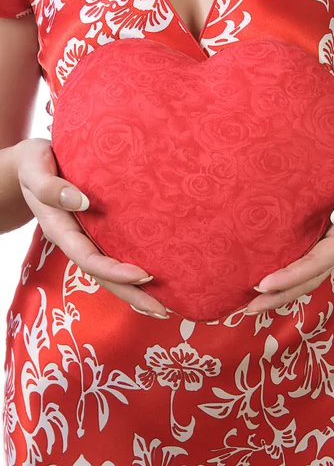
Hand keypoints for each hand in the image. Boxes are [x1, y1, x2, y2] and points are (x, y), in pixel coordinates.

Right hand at [13, 137, 168, 318]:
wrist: (30, 163)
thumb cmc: (34, 162)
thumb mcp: (35, 169)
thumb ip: (50, 187)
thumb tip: (83, 202)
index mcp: (59, 228)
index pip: (88, 257)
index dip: (114, 271)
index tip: (143, 275)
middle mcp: (74, 238)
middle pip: (102, 275)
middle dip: (131, 294)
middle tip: (162, 310)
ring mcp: (84, 236)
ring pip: (108, 270)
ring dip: (134, 290)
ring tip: (163, 306)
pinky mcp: (94, 230)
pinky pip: (112, 254)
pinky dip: (130, 271)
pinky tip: (152, 279)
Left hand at [244, 134, 333, 314]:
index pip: (318, 262)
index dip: (292, 276)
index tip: (264, 284)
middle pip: (309, 277)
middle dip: (280, 294)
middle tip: (249, 307)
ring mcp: (328, 238)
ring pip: (304, 271)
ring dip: (279, 289)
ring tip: (250, 300)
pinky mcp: (319, 231)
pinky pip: (301, 256)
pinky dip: (283, 269)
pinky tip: (261, 270)